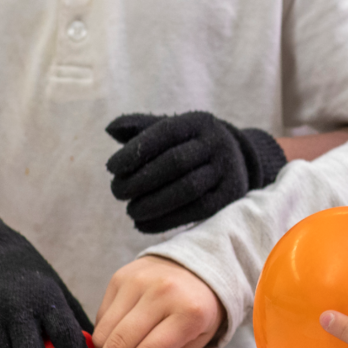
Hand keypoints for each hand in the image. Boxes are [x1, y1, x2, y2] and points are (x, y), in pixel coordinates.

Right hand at [77, 254, 225, 347]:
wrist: (198, 263)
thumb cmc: (199, 306)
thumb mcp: (196, 338)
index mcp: (187, 312)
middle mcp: (161, 293)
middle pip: (120, 344)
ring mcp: (138, 282)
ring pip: (105, 331)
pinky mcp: (121, 276)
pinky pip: (102, 316)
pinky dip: (101, 339)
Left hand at [105, 112, 286, 232]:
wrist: (237, 159)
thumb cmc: (190, 144)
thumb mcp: (173, 129)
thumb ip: (141, 127)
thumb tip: (110, 129)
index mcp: (199, 122)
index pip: (165, 133)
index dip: (136, 151)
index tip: (111, 168)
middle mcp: (216, 143)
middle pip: (175, 162)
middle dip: (141, 180)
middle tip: (117, 192)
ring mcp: (226, 170)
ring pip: (187, 189)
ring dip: (153, 203)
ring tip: (130, 211)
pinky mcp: (229, 196)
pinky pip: (196, 211)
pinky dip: (166, 220)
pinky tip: (143, 225)